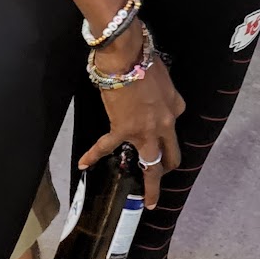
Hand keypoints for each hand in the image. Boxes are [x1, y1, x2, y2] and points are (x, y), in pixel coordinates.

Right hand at [78, 23, 184, 208]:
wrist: (126, 58)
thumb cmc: (145, 61)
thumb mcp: (165, 78)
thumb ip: (165, 93)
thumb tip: (156, 99)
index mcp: (175, 110)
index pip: (175, 129)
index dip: (167, 133)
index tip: (159, 133)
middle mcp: (163, 126)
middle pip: (171, 156)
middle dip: (167, 168)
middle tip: (162, 176)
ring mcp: (143, 131)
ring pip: (150, 165)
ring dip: (151, 184)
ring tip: (149, 200)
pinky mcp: (121, 129)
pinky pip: (105, 145)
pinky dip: (93, 154)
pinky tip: (84, 164)